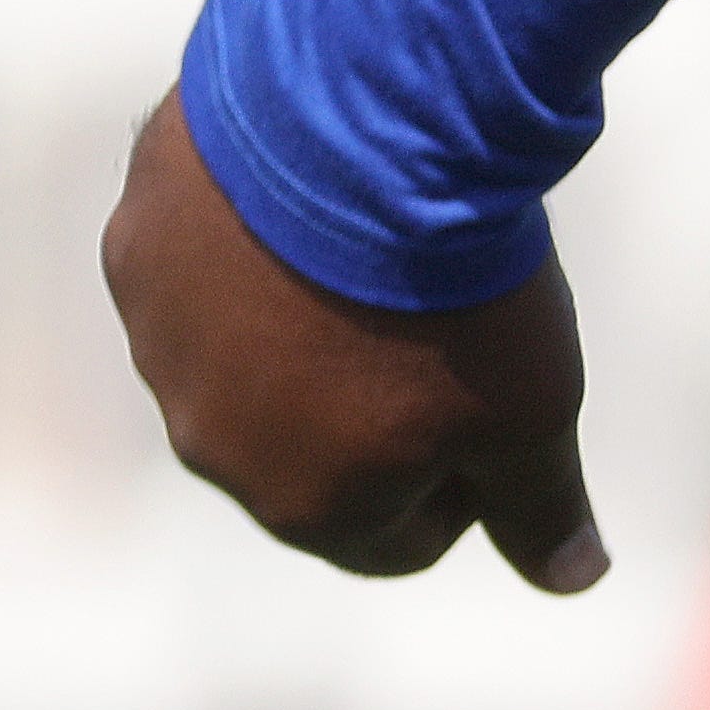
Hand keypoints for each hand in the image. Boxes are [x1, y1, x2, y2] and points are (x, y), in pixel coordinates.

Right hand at [103, 91, 608, 589]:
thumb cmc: (462, 289)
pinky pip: (199, 264)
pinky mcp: (133, 250)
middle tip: (440, 315)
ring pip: (244, 356)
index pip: (402, 536)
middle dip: (374, 402)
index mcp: (305, 506)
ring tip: (377, 246)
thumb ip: (543, 512)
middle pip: (312, 449)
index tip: (497, 393)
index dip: (469, 474)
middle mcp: (209, 444)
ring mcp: (158, 345)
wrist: (365, 129)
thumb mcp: (533, 414)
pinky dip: (249, 241)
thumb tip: (575, 580)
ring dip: (302, 323)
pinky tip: (309, 190)